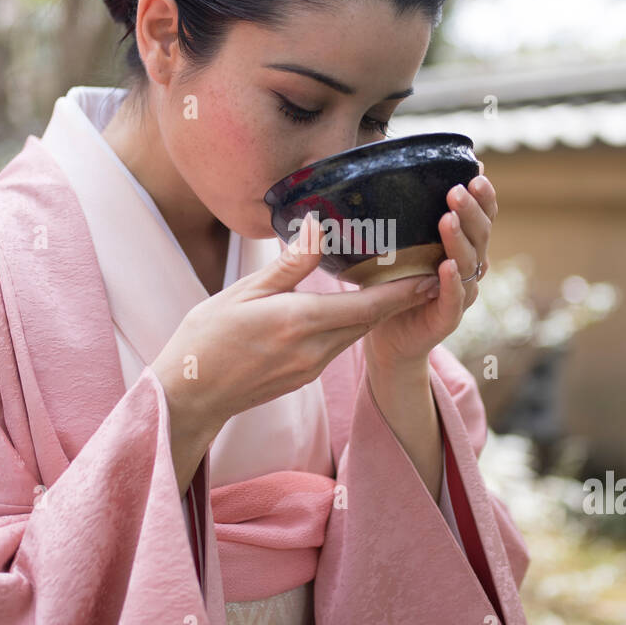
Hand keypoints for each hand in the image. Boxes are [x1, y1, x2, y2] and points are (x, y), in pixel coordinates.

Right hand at [151, 213, 432, 489]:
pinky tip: (356, 308)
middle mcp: (314, 349)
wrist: (189, 397)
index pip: (368, 305)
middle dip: (401, 297)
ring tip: (401, 283)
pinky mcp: (304, 376)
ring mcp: (311, 367)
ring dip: (379, 311)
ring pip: (356, 333)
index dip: (406, 290)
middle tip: (429, 268)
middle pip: (370, 319)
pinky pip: (339, 345)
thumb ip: (287, 265)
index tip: (436, 273)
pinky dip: (354, 324)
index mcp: (300, 322)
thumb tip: (316, 227)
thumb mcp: (243, 293)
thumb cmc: (206, 340)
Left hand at [364, 168, 497, 374]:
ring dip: (459, 240)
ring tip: (447, 219)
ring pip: (470, 263)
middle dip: (472, 211)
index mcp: (463, 245)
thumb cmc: (395, 285)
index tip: (478, 173)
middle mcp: (469, 267)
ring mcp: (462, 293)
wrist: (388, 338)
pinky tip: (447, 266)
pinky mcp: (447, 318)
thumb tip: (388, 175)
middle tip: (457, 190)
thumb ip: (405, 219)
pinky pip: (455, 299)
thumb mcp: (399, 246)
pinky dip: (452, 282)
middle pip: (481, 235)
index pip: (482, 217)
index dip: (484, 197)